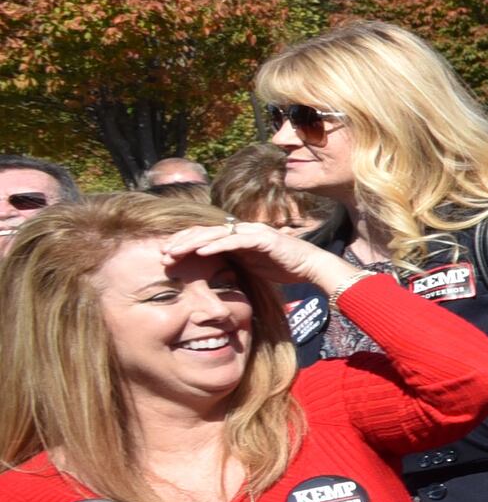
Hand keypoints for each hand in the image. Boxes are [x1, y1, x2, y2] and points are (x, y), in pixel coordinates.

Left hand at [160, 219, 359, 300]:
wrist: (311, 267)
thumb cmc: (283, 268)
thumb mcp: (250, 266)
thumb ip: (232, 263)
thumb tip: (210, 271)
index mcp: (237, 236)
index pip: (204, 235)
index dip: (183, 243)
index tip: (165, 256)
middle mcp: (242, 230)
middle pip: (204, 231)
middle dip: (181, 242)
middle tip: (162, 254)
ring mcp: (252, 232)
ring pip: (215, 234)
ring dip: (192, 243)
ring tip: (175, 252)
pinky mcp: (263, 239)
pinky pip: (235, 241)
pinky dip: (217, 245)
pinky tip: (201, 252)